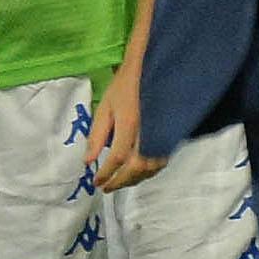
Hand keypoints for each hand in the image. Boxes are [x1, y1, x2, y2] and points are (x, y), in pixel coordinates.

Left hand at [86, 63, 163, 191]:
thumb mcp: (105, 107)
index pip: (119, 158)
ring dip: (134, 179)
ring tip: (118, 182)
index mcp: (131, 124)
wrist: (153, 70)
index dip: (107, 173)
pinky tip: (136, 172)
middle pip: (137, 168)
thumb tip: (88, 160)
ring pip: (151, 168)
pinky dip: (147, 171)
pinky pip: (160, 161)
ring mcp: (162, 135)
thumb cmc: (125, 86)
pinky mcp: (170, 135)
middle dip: (120, 181)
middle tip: (106, 187)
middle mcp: (149, 132)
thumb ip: (97, 135)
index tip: (96, 181)